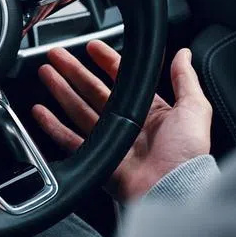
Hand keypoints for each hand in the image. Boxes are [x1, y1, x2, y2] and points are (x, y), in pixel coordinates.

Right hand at [32, 41, 211, 202]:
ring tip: (46, 73)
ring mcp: (111, 143)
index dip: (107, 61)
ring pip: (78, 110)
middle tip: (57, 55)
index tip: (91, 47)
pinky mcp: (98, 161)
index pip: (123, 80)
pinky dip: (53, 126)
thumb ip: (186, 79)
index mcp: (151, 113)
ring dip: (61, 90)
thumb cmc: (187, 154)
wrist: (174, 189)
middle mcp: (128, 126)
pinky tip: (40, 112)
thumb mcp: (195, 108)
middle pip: (93, 91)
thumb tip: (184, 54)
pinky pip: (69, 140)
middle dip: (74, 71)